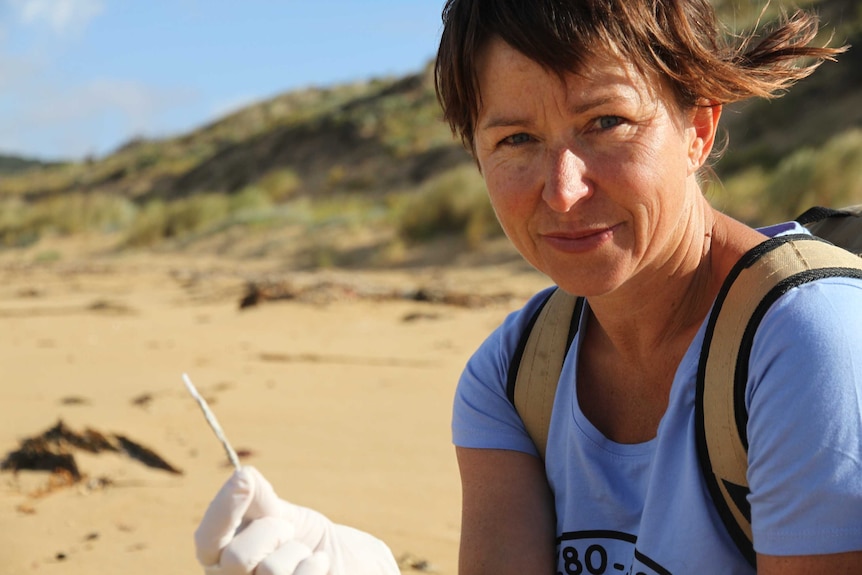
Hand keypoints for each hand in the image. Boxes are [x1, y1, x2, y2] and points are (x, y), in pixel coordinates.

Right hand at [194, 467, 399, 574]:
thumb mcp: (279, 513)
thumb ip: (257, 499)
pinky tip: (319, 563)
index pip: (206, 540)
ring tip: (304, 553)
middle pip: (236, 558)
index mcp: (219, 558)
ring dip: (296, 551)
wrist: (338, 560)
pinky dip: (314, 565)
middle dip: (271, 532)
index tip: (245, 478)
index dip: (222, 509)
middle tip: (288, 532)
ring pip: (270, 571)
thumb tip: (242, 476)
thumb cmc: (302, 537)